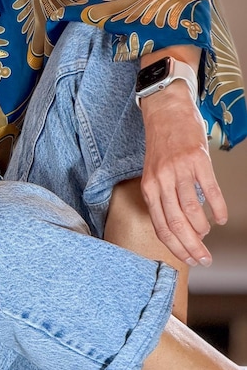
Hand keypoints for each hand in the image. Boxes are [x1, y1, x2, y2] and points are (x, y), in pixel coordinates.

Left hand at [139, 81, 226, 265]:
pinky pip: (210, 191)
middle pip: (177, 224)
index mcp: (149, 187)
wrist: (165, 110)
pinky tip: (219, 218)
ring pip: (192, 211)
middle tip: (203, 259)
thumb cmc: (161, 144)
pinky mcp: (197, 160)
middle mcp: (161, 181)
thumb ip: (162, 197)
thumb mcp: (153, 173)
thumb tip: (179, 225)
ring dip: (203, 230)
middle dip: (191, 247)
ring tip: (208, 234)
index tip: (189, 259)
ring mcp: (179, 171)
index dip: (176, 247)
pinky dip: (217, 208)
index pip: (162, 226)